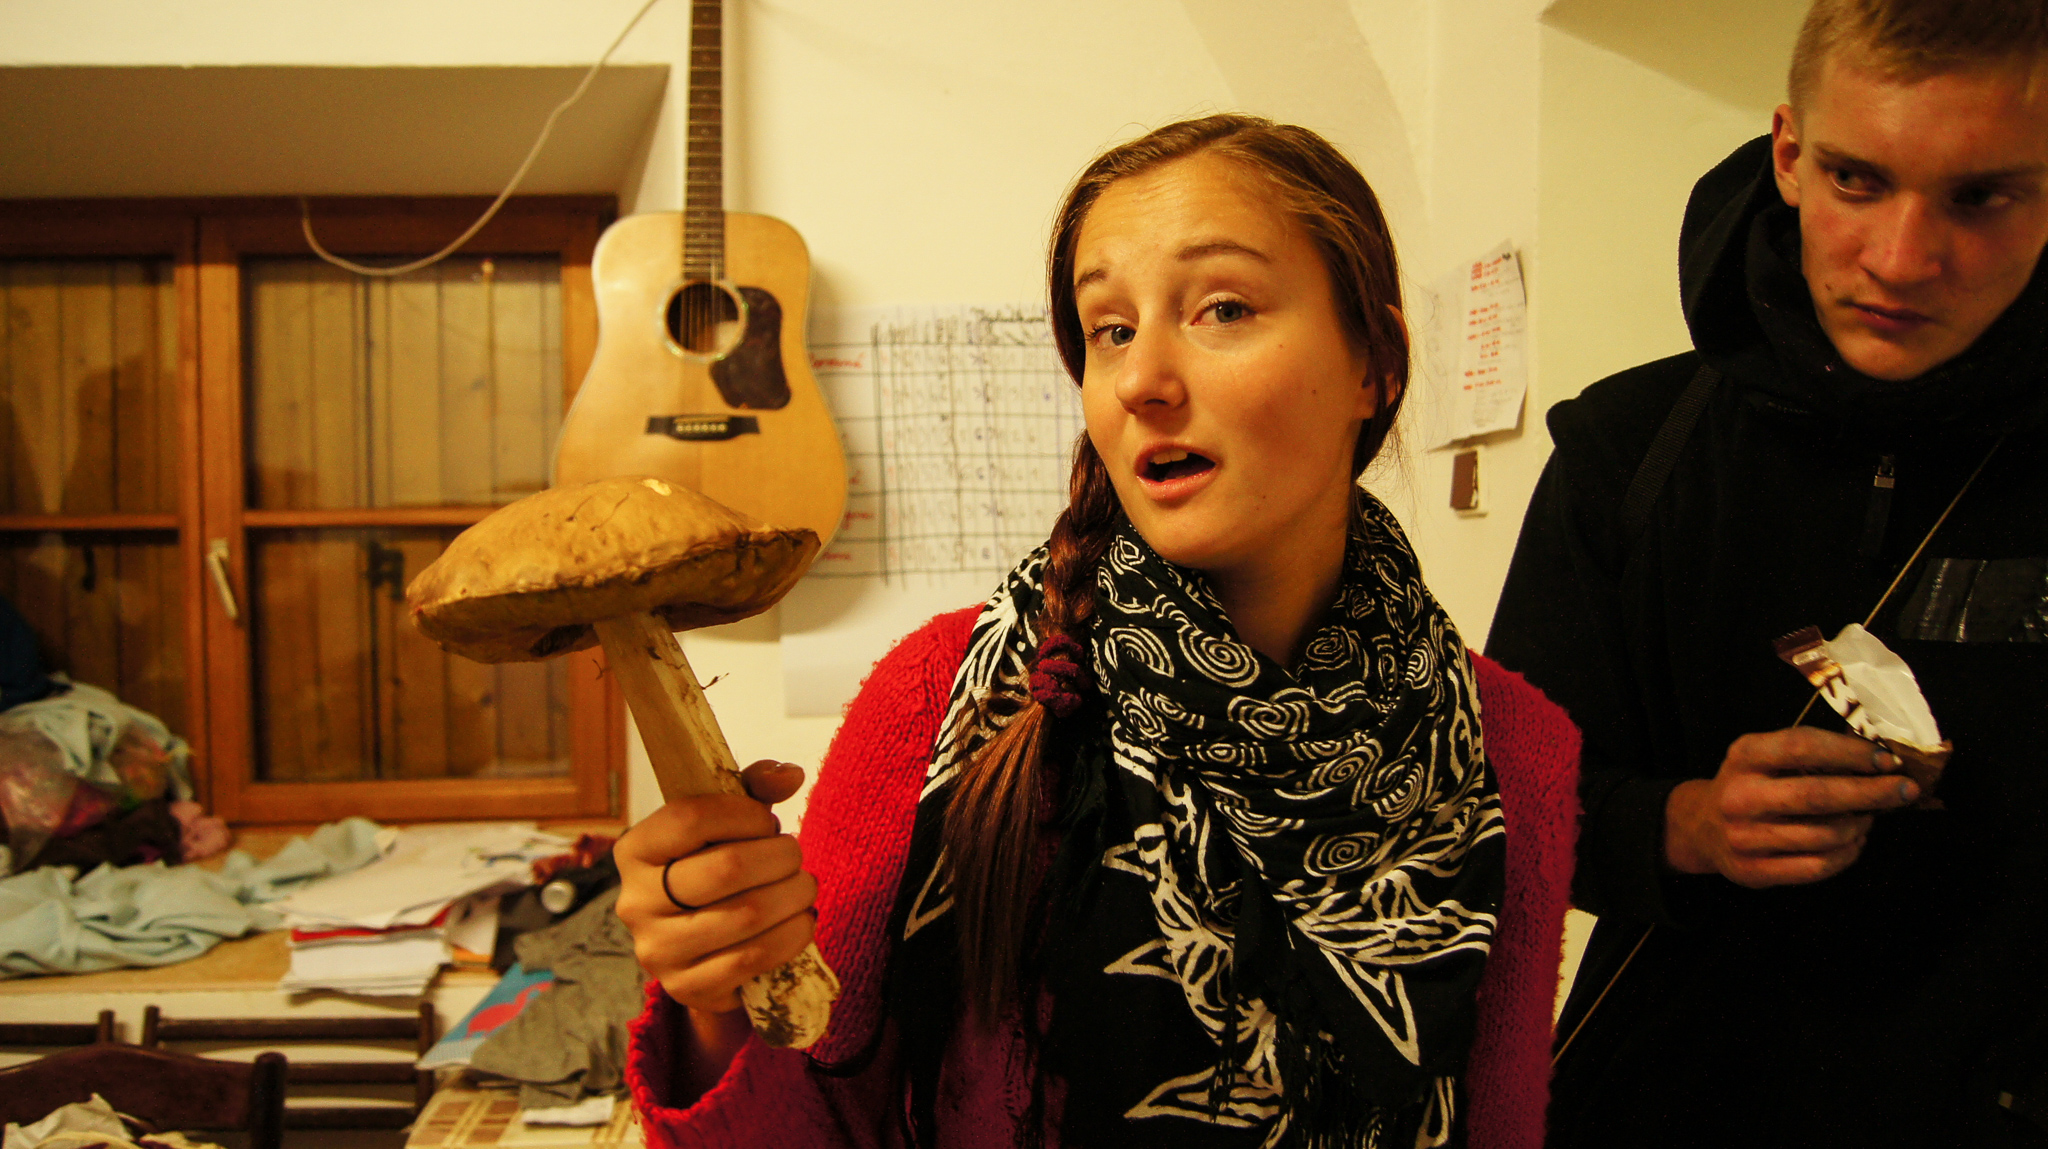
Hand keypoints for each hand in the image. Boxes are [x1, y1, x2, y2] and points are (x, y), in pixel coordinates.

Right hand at [613, 761, 816, 1012]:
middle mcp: (635, 902)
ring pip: (746, 916)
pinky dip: (792, 936)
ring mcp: (658, 950)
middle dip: (780, 857)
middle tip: (795, 857)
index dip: (745, 815)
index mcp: (635, 850)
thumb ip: (752, 790)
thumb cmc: (713, 870)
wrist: (701, 950)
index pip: (690, 818)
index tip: (768, 822)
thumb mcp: (724, 824)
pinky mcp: (687, 987)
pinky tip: (801, 922)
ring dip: (794, 896)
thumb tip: (789, 774)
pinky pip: (752, 959)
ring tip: (804, 887)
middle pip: (725, 868)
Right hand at [1664, 727, 1918, 887]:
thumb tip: (1878, 761)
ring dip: (1860, 826)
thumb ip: (1809, 754)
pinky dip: (1847, 855)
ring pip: (1824, 835)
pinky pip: (1817, 867)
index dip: (1850, 752)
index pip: (1802, 746)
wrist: (1702, 827)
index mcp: (1744, 756)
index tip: (1888, 760)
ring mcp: (1743, 837)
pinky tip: (1855, 842)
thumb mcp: (1764, 756)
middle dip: (1872, 793)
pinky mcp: (1753, 871)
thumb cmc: (1751, 784)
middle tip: (1905, 790)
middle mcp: (1739, 796)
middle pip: (1818, 795)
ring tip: (1869, 817)